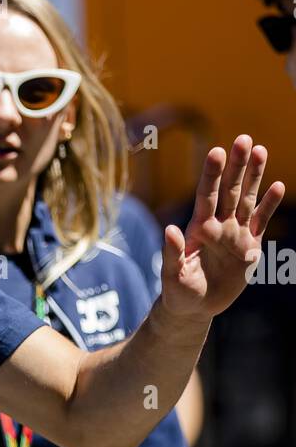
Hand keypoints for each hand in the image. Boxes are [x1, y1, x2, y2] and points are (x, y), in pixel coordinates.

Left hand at [161, 136, 283, 320]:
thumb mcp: (172, 275)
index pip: (206, 195)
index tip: (217, 151)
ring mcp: (235, 233)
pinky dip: (269, 205)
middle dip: (237, 166)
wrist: (195, 307)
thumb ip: (172, 253)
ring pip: (247, 199)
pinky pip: (261, 221)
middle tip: (244, 139)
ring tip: (261, 150)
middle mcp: (218, 224)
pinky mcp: (250, 246)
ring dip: (254, 176)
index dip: (212, 174)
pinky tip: (277, 185)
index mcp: (198, 228)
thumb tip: (170, 230)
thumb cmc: (178, 292)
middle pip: (229, 190)